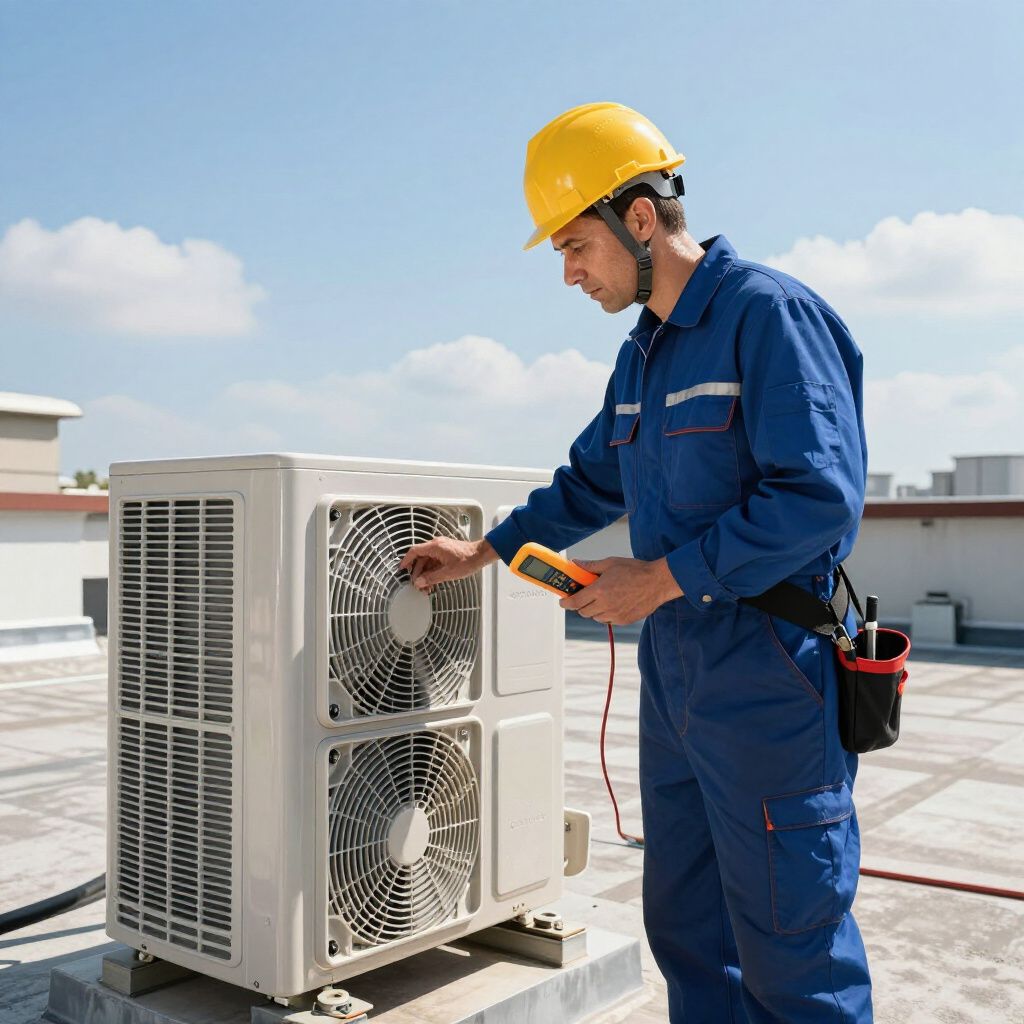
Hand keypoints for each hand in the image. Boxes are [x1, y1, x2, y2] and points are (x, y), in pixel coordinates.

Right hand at [398, 537, 498, 590]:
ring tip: (426, 587)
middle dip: (417, 573)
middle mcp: (436, 546)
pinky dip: (432, 571)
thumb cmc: (468, 560)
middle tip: (417, 585)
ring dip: (425, 574)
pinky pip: (434, 562)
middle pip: (420, 559)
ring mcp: (441, 549)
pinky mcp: (446, 553)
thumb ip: (432, 578)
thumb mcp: (448, 572)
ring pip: (427, 562)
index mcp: (435, 547)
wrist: (481, 555)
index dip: (406, 560)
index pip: (414, 551)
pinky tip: (433, 582)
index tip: (401, 569)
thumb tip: (419, 582)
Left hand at [560, 556, 682, 624]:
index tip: (563, 601)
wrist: (658, 582)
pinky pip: (607, 620)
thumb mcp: (611, 563)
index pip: (575, 602)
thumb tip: (575, 564)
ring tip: (601, 598)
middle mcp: (605, 605)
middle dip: (580, 605)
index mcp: (600, 590)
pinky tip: (613, 603)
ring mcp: (615, 615)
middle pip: (583, 612)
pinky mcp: (624, 620)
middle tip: (584, 596)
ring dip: (593, 610)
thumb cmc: (636, 570)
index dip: (566, 603)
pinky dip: (605, 614)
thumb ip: (590, 566)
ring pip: (595, 617)